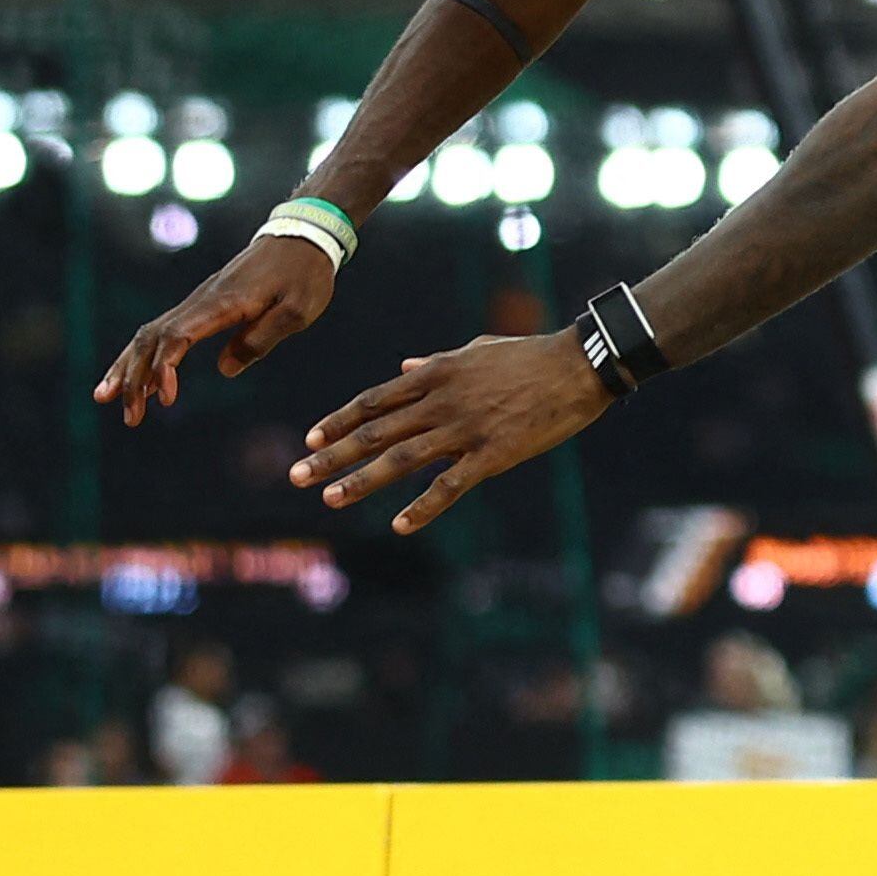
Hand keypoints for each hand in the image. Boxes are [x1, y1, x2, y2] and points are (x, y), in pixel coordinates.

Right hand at [96, 234, 340, 424]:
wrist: (303, 237)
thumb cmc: (305, 275)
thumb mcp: (297, 311)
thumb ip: (261, 339)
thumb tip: (224, 369)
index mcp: (223, 303)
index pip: (178, 336)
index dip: (165, 368)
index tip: (167, 400)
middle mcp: (201, 301)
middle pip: (151, 339)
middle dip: (133, 378)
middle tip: (130, 419)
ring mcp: (198, 302)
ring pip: (149, 334)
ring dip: (129, 367)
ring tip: (109, 400)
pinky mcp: (202, 306)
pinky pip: (163, 332)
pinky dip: (145, 356)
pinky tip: (141, 380)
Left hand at [293, 329, 610, 534]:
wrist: (579, 365)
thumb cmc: (529, 355)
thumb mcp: (475, 350)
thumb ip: (435, 361)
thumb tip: (401, 367)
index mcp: (436, 374)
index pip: (374, 401)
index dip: (339, 421)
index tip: (311, 440)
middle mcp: (441, 401)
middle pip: (375, 431)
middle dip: (333, 455)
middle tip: (297, 475)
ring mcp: (465, 429)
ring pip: (402, 458)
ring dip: (362, 480)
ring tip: (331, 499)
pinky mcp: (493, 454)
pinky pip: (450, 485)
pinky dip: (423, 507)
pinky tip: (399, 525)